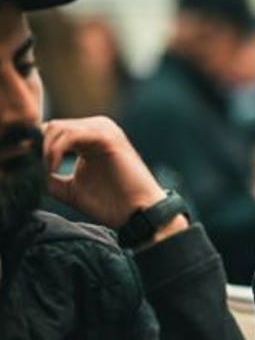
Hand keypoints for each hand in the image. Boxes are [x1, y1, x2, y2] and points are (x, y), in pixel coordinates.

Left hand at [42, 117, 166, 228]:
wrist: (136, 213)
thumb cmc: (111, 204)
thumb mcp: (71, 190)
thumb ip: (51, 177)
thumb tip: (32, 170)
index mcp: (90, 139)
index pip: (54, 131)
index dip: (38, 148)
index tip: (33, 170)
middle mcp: (97, 129)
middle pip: (53, 126)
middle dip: (39, 148)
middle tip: (39, 171)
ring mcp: (104, 131)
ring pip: (59, 128)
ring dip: (46, 150)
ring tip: (47, 171)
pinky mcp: (108, 137)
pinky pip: (71, 135)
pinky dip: (55, 150)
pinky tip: (54, 167)